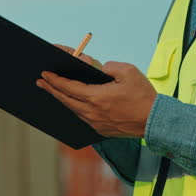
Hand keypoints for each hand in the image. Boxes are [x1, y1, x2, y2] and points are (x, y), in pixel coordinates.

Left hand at [38, 47, 157, 138]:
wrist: (155, 121)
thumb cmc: (143, 96)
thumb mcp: (128, 71)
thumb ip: (110, 66)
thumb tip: (100, 69)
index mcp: (96, 97)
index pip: (68, 87)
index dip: (55, 80)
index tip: (45, 74)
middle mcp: (92, 112)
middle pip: (65, 100)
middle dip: (51, 89)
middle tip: (40, 82)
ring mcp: (95, 123)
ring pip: (72, 109)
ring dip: (61, 99)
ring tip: (53, 91)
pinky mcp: (101, 129)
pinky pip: (82, 117)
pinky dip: (73, 108)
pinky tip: (72, 103)